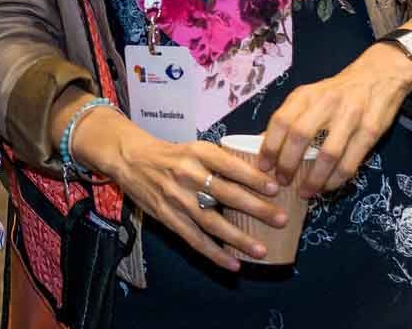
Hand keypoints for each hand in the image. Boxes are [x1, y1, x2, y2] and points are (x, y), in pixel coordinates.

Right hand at [72, 109, 284, 270]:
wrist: (130, 158)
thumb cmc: (171, 154)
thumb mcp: (195, 148)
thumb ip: (222, 162)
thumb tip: (264, 177)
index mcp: (197, 152)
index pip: (229, 165)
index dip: (252, 177)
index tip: (275, 188)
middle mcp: (187, 174)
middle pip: (226, 194)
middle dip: (256, 208)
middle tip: (281, 219)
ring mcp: (176, 197)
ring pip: (211, 221)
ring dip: (238, 238)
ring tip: (261, 251)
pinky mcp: (167, 216)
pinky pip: (193, 238)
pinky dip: (214, 253)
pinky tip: (233, 264)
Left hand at [258, 42, 411, 195]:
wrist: (378, 75)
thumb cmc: (336, 92)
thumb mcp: (310, 96)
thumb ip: (291, 117)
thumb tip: (266, 145)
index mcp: (305, 95)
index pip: (281, 120)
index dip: (269, 146)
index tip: (263, 166)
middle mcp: (326, 103)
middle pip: (300, 136)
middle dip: (288, 164)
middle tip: (282, 181)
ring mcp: (351, 116)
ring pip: (328, 154)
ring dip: (314, 178)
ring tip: (305, 192)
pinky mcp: (371, 130)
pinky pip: (351, 161)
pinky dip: (337, 179)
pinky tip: (328, 187)